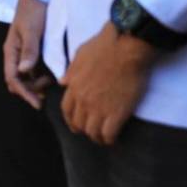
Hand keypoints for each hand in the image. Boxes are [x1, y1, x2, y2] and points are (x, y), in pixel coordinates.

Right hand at [4, 0, 52, 109]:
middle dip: (30, 91)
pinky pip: (34, 71)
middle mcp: (16, 55)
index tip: (37, 104)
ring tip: (51, 80)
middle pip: (17, 81)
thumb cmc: (33, 12)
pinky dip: (41, 78)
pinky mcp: (34, 52)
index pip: (12, 78)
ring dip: (36, 85)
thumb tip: (24, 70)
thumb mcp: (31, 30)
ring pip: (26, 78)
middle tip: (46, 93)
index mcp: (11, 51)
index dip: (24, 93)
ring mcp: (24, 55)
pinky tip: (52, 75)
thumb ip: (29, 50)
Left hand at [60, 22, 156, 144]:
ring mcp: (99, 107)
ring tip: (103, 138)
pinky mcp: (117, 112)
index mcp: (73, 86)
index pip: (66, 110)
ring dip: (97, 137)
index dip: (70, 120)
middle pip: (78, 124)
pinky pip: (109, 134)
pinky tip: (113, 139)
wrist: (124, 48)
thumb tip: (62, 82)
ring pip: (92, 132)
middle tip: (92, 133)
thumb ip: (71, 71)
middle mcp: (83, 100)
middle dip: (84, 130)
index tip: (75, 125)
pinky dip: (110, 139)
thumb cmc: (103, 47)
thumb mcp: (79, 56)